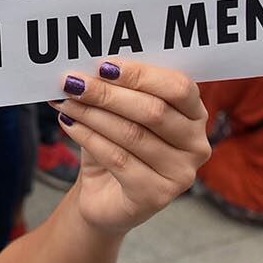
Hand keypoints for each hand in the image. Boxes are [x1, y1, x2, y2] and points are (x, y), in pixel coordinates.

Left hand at [53, 61, 210, 236]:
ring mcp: (180, 174)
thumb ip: (116, 91)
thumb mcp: (120, 113)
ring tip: (66, 102)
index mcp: (196, 115)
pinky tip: (69, 124)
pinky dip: (89, 137)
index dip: (141, 74)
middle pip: (154, 111)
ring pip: (133, 134)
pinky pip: (118, 159)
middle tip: (74, 82)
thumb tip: (86, 69)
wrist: (105, 196)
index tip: (103, 65)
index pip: (179, 87)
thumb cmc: (117, 146)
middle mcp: (196, 145)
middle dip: (108, 94)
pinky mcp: (156, 196)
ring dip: (93, 114)